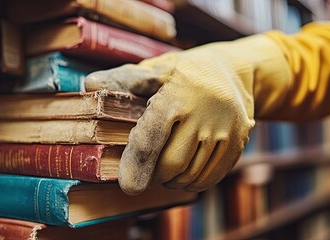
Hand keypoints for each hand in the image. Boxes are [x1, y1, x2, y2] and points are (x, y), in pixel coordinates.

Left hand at [85, 35, 288, 194]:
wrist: (236, 72)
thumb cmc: (187, 72)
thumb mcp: (158, 68)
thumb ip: (125, 79)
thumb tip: (90, 84)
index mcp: (178, 96)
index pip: (151, 139)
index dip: (136, 166)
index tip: (128, 186)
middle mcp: (204, 115)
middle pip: (171, 164)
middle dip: (153, 174)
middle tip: (146, 170)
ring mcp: (226, 131)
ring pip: (191, 175)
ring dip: (171, 181)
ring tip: (165, 170)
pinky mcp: (239, 144)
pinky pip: (210, 178)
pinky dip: (191, 183)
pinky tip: (183, 174)